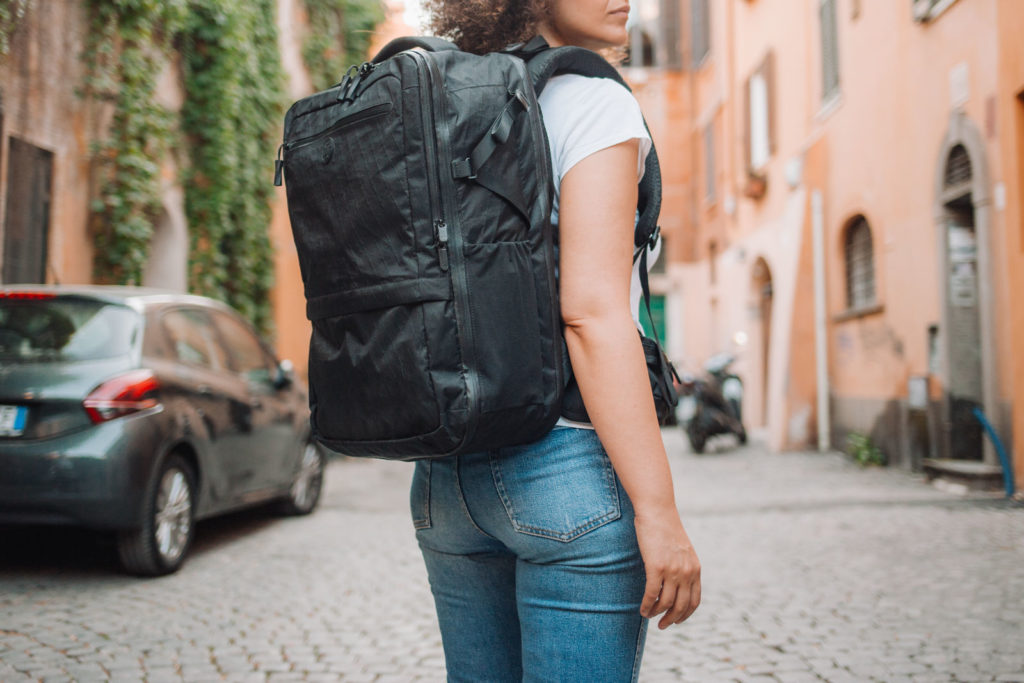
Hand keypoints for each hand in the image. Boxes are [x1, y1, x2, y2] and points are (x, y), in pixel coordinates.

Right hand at [634, 508, 700, 628]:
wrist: (657, 510)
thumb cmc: (665, 527)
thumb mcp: (681, 549)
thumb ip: (682, 565)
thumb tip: (675, 582)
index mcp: (695, 568)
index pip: (694, 601)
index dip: (685, 615)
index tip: (676, 621)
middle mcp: (687, 572)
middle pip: (681, 606)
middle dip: (671, 620)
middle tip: (662, 626)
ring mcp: (672, 570)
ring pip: (665, 603)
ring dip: (656, 614)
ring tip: (647, 615)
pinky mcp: (656, 567)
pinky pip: (652, 594)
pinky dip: (646, 606)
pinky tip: (642, 609)